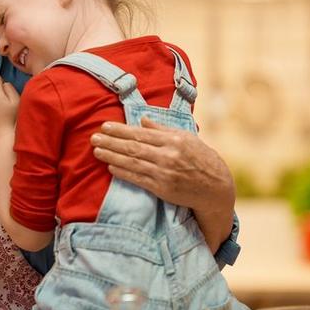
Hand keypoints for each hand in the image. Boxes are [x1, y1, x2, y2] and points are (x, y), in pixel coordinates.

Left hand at [89, 116, 234, 214]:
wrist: (216, 187)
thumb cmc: (201, 158)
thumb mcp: (186, 138)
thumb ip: (163, 129)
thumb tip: (143, 120)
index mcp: (174, 140)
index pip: (140, 134)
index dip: (120, 130)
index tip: (105, 126)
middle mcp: (168, 156)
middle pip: (133, 148)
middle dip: (111, 142)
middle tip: (94, 138)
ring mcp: (164, 173)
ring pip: (133, 163)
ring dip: (112, 157)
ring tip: (97, 151)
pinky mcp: (162, 189)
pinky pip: (138, 179)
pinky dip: (123, 173)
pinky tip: (111, 167)